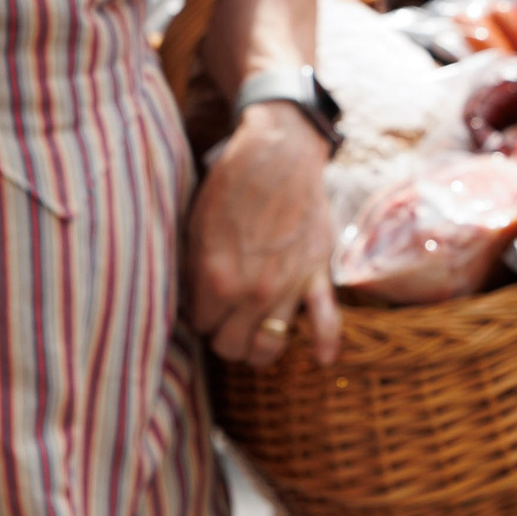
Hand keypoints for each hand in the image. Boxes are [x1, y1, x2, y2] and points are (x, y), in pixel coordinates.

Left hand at [186, 102, 341, 368]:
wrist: (278, 156)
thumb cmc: (230, 184)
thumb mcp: (195, 224)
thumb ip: (192, 267)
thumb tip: (188, 296)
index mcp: (215, 278)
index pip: (201, 324)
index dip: (198, 317)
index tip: (199, 307)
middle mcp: (251, 292)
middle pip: (232, 346)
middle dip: (223, 338)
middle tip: (222, 323)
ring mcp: (287, 288)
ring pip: (270, 346)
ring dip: (258, 350)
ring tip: (252, 339)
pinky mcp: (316, 276)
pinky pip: (328, 322)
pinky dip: (327, 345)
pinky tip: (322, 359)